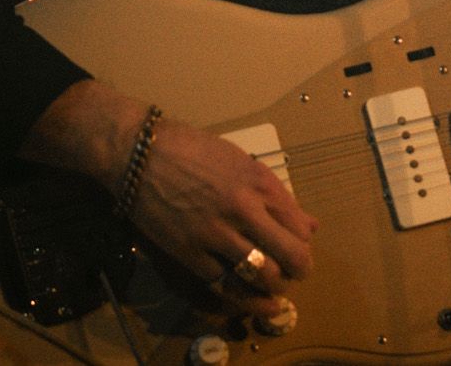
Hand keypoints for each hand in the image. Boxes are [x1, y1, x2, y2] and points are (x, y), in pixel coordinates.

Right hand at [134, 117, 316, 321]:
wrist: (140, 153)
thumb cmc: (193, 150)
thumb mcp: (242, 162)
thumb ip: (275, 196)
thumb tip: (309, 224)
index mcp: (260, 183)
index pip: (299, 227)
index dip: (303, 245)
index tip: (298, 249)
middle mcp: (244, 209)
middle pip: (290, 255)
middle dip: (298, 272)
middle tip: (295, 276)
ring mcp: (216, 233)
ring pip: (261, 274)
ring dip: (273, 287)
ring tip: (274, 289)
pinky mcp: (188, 252)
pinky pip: (224, 284)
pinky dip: (242, 296)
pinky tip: (251, 300)